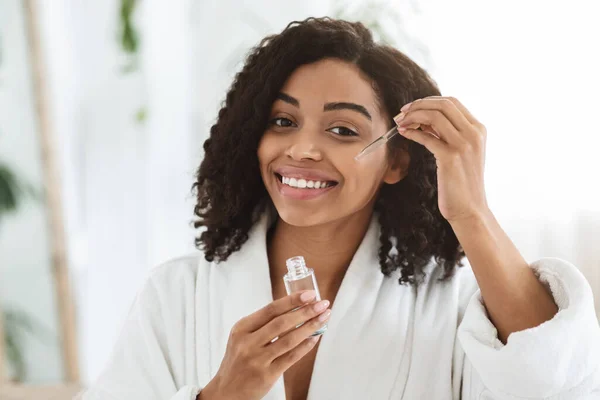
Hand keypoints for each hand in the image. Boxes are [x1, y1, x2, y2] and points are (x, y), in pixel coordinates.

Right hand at [198, 291, 330, 399]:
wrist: (226, 391)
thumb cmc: (238, 360)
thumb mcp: (241, 338)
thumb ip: (262, 324)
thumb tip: (295, 309)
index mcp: (241, 328)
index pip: (271, 309)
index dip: (292, 300)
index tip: (309, 294)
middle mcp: (248, 343)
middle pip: (282, 322)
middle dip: (306, 311)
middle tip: (322, 304)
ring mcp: (257, 360)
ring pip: (289, 339)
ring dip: (310, 327)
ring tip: (323, 318)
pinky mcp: (267, 375)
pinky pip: (291, 357)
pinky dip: (305, 346)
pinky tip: (315, 338)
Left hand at [394, 96, 489, 222]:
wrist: (470, 209)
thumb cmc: (461, 183)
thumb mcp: (461, 153)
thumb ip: (448, 134)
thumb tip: (425, 119)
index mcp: (478, 129)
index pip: (452, 102)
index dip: (428, 101)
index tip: (411, 107)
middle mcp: (474, 134)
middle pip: (442, 105)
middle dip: (418, 105)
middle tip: (401, 113)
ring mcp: (464, 145)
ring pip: (434, 116)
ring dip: (413, 116)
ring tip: (400, 122)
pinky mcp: (450, 157)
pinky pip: (426, 137)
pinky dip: (412, 132)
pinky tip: (403, 133)